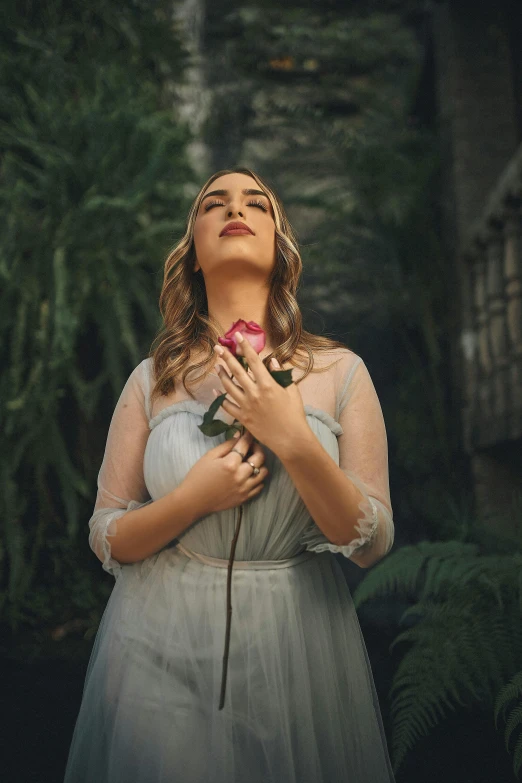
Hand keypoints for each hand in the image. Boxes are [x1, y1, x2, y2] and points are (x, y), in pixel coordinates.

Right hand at [181, 429, 268, 517]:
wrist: (193, 500)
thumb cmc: (198, 476)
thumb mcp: (209, 456)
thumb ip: (226, 445)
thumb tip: (239, 436)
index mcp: (230, 463)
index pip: (245, 445)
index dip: (248, 437)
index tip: (249, 433)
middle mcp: (241, 475)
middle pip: (260, 457)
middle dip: (257, 448)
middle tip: (252, 447)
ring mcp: (244, 488)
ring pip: (264, 472)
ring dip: (260, 464)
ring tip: (252, 461)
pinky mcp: (245, 497)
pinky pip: (260, 486)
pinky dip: (258, 478)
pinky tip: (250, 475)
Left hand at [213, 333, 308, 454]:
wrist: (290, 439)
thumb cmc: (295, 415)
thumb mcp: (292, 391)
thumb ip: (281, 374)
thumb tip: (271, 360)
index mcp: (268, 384)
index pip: (253, 361)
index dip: (245, 347)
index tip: (238, 336)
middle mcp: (254, 393)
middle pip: (236, 371)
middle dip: (226, 357)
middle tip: (217, 348)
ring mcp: (246, 406)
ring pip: (229, 387)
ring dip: (221, 375)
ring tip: (216, 366)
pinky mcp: (242, 418)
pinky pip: (227, 406)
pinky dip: (220, 397)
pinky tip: (216, 391)